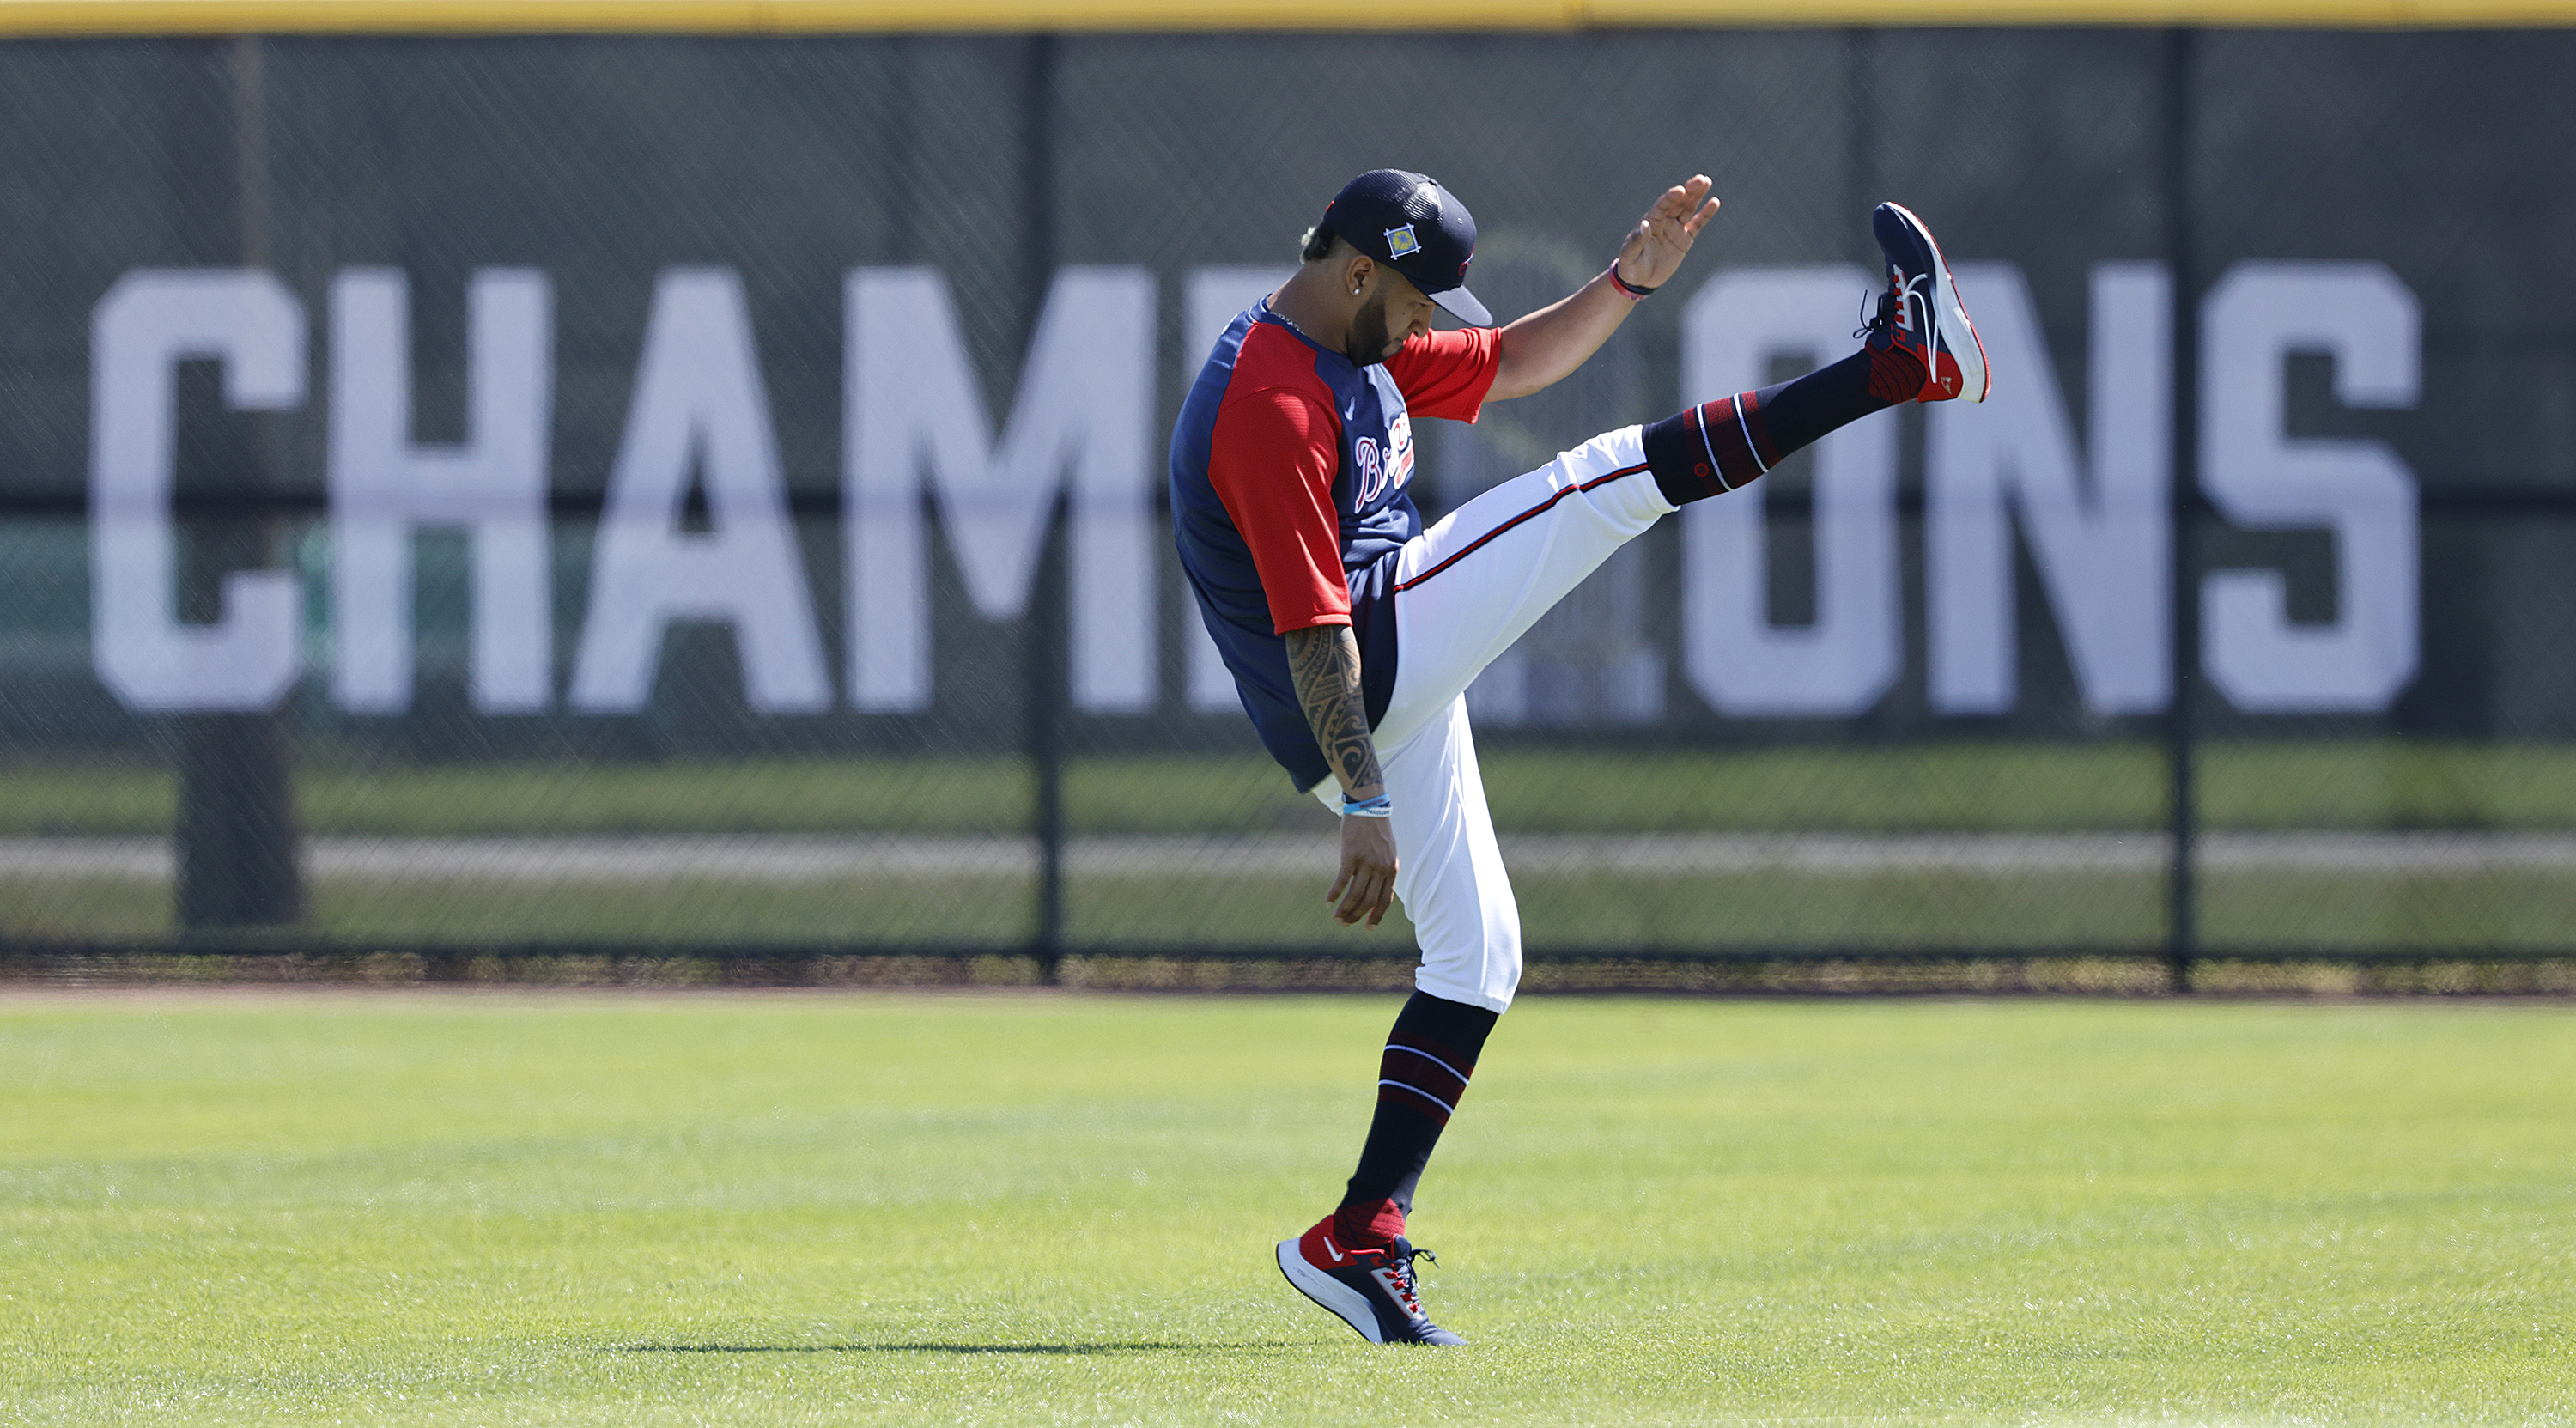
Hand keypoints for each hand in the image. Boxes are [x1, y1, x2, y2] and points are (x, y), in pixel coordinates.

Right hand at [1327, 813, 1398, 927]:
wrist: (1369, 808)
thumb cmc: (1377, 830)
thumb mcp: (1389, 851)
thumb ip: (1385, 869)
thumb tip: (1377, 888)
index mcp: (1392, 869)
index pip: (1385, 900)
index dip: (1377, 915)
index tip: (1368, 927)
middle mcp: (1381, 869)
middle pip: (1369, 901)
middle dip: (1356, 916)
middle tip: (1345, 923)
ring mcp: (1367, 863)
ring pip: (1355, 895)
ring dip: (1345, 909)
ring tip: (1336, 917)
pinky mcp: (1351, 856)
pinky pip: (1342, 881)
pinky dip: (1334, 894)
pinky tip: (1328, 902)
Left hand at [1614, 174, 1720, 292]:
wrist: (1640, 280)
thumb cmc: (1631, 267)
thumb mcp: (1629, 256)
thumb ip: (1636, 242)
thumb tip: (1645, 224)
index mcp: (1650, 222)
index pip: (1662, 206)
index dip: (1671, 197)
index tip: (1681, 190)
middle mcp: (1663, 221)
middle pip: (1677, 202)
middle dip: (1689, 190)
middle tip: (1700, 179)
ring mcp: (1675, 228)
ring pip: (1688, 208)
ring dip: (1697, 195)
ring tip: (1707, 181)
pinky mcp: (1685, 239)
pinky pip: (1697, 224)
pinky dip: (1705, 214)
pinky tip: (1714, 202)